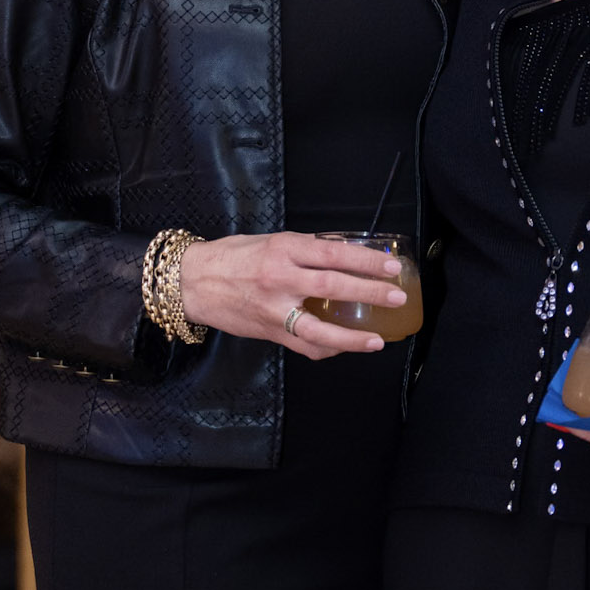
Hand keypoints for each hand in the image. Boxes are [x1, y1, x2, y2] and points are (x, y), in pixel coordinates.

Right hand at [178, 232, 406, 359]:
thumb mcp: (271, 241)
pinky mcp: (269, 331)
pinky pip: (303, 345)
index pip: (332, 253)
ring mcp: (274, 309)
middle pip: (331, 286)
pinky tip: (346, 347)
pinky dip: (327, 348)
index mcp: (283, 249)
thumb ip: (306, 248)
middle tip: (396, 296)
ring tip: (378, 339)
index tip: (391, 266)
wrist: (193, 282)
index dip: (365, 260)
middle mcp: (279, 279)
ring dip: (352, 336)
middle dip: (368, 292)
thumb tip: (346, 252)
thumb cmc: (233, 257)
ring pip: (318, 327)